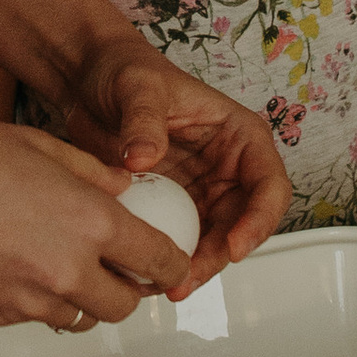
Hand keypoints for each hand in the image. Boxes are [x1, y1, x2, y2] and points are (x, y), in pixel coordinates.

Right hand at [0, 115, 191, 331]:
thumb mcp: (40, 144)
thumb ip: (93, 173)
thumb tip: (121, 189)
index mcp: (89, 220)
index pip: (157, 261)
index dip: (170, 265)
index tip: (169, 266)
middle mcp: (66, 269)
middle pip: (123, 305)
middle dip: (125, 289)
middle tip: (114, 268)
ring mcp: (27, 300)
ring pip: (77, 318)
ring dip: (78, 298)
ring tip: (56, 264)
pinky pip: (31, 317)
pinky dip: (33, 300)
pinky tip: (11, 265)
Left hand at [53, 34, 288, 278]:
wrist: (89, 80)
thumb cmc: (125, 71)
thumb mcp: (138, 88)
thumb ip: (144, 122)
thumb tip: (143, 160)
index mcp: (238, 135)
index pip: (268, 184)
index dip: (259, 219)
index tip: (235, 246)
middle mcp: (227, 167)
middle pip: (242, 223)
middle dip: (221, 255)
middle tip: (188, 276)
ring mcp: (201, 190)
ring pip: (214, 240)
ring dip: (196, 266)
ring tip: (168, 285)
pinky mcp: (173, 206)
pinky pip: (181, 240)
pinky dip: (170, 258)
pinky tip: (148, 273)